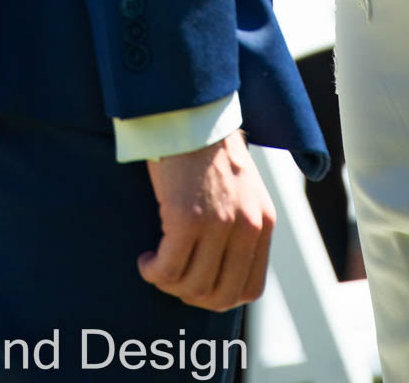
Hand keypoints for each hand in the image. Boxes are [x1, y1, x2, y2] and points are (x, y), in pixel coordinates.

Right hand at [140, 131, 273, 311]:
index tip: (196, 285)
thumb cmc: (207, 149)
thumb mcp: (241, 188)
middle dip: (192, 296)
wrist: (188, 111)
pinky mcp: (186, 217)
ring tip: (155, 265)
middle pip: (221, 296)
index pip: (250, 289)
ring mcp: (218, 223)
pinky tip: (145, 259)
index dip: (219, 296)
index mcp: (264, 221)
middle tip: (171, 279)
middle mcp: (247, 226)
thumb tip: (219, 268)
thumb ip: (240, 224)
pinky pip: (167, 268)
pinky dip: (153, 271)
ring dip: (168, 284)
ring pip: (192, 286)